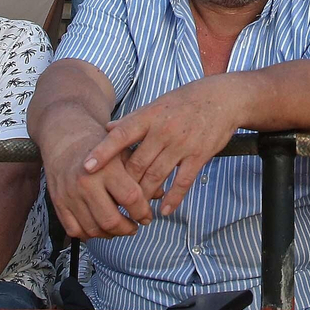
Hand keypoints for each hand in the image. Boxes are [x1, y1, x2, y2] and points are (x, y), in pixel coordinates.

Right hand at [40, 129, 151, 239]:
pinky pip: (75, 231)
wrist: (66, 137)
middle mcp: (86, 183)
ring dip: (111, 234)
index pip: (130, 198)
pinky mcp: (58, 203)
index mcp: (106, 168)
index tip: (147, 216)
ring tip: (120, 228)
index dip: (143, 212)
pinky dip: (89, 235)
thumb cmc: (99, 145)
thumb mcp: (123, 152)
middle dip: (128, 229)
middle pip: (111, 220)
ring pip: (93, 229)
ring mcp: (70, 195)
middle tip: (135, 227)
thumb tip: (160, 195)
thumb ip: (141, 173)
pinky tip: (100, 228)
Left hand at [82, 77, 240, 216]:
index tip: (86, 168)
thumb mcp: (157, 104)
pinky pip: (182, 182)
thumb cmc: (186, 101)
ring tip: (137, 210)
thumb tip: (106, 128)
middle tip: (113, 202)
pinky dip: (173, 198)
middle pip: (137, 164)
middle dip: (124, 185)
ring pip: (156, 176)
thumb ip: (133, 119)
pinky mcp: (199, 155)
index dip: (103, 151)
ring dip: (145, 196)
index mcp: (150, 116)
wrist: (223, 99)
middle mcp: (164, 130)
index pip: (121, 135)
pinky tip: (165, 211)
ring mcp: (182, 144)